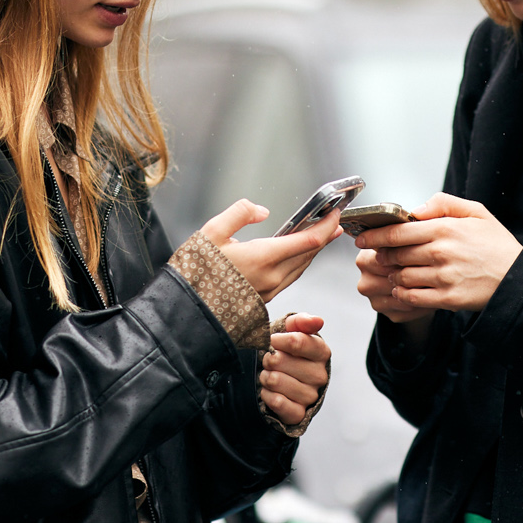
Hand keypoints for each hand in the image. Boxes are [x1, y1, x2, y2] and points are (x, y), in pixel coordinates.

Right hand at [200, 200, 342, 301]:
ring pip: (301, 268)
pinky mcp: (264, 300)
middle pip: (310, 254)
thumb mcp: (211, 232)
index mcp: (263, 257)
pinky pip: (290, 278)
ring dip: (314, 251)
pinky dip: (299, 263)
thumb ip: (239, 214)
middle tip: (333, 221)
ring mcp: (270, 291)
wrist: (187, 311)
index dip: (326, 225)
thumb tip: (262, 211)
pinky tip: (297, 256)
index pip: (309, 240)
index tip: (335, 212)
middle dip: (324, 236)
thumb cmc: (195, 273)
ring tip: (322, 236)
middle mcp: (272, 277)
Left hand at [259, 314, 331, 426]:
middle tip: (268, 360)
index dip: (277, 340)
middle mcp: (320, 375)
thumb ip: (301, 322)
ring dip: (265, 377)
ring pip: (276, 381)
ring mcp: (310, 396)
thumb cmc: (285, 352)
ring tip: (267, 375)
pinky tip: (268, 391)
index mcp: (321, 352)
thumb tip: (317, 320)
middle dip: (268, 359)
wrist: (279, 378)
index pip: (297, 341)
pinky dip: (267, 395)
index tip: (271, 340)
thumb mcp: (291, 331)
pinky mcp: (299, 413)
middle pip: (280, 361)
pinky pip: (278, 403)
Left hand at [353, 193, 522, 318]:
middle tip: (378, 256)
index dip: (375, 235)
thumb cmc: (497, 244)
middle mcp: (441, 252)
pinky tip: (403, 289)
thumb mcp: (476, 212)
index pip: (398, 231)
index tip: (362, 237)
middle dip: (381, 256)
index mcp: (444, 228)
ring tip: (393, 272)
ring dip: (392, 275)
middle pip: (395, 254)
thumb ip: (444, 204)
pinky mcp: (447, 298)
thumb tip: (416, 209)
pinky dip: (402, 294)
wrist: (519, 278)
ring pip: (401, 276)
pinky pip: (413, 297)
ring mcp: (443, 277)